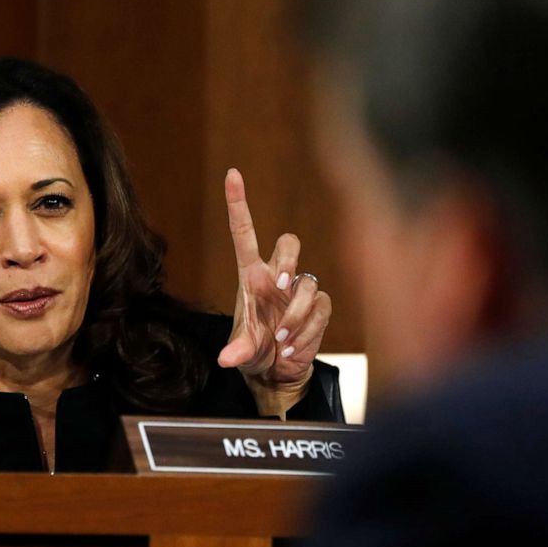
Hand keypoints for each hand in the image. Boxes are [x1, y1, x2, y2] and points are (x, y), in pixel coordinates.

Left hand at [217, 169, 331, 413]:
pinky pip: (321, 309)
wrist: (278, 372)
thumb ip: (237, 351)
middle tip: (281, 284)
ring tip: (281, 338)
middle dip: (288, 259)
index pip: (244, 232)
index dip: (238, 202)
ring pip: (308, 284)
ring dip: (295, 314)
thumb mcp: (243, 351)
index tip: (232, 174)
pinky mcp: (319, 307)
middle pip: (288, 243)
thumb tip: (226, 359)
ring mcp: (299, 290)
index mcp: (251, 276)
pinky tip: (292, 347)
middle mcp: (276, 276)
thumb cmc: (256, 351)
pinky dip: (307, 330)